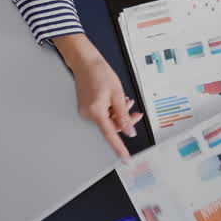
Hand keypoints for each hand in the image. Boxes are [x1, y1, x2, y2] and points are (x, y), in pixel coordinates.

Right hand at [55, 34, 143, 160]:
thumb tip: (130, 131)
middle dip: (124, 120)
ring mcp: (85, 112)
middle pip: (111, 126)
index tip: (125, 159)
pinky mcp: (86, 108)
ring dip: (119, 113)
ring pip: (108, 120)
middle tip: (135, 113)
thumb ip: (124, 115)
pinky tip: (115, 101)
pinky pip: (102, 114)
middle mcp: (88, 114)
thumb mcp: (117, 94)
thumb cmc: (99, 73)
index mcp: (96, 111)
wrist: (86, 62)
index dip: (119, 148)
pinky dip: (111, 110)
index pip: (110, 135)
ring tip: (124, 100)